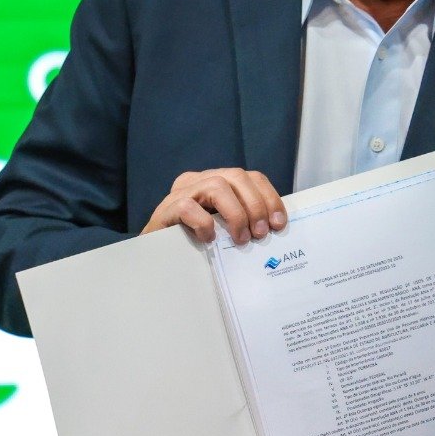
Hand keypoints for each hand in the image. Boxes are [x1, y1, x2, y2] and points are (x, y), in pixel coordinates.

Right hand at [142, 168, 285, 243]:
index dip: (269, 197)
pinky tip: (208, 240)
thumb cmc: (195, 244)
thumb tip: (275, 228)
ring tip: (240, 239)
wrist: (156, 259)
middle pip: (236, 176)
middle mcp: (198, 180)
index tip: (279, 223)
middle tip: (261, 234)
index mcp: (215, 181)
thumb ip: (243, 220)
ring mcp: (181, 192)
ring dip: (236, 214)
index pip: (249, 177)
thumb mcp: (224, 228)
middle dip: (255, 205)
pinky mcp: (166, 209)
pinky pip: (189, 208)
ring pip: (217, 187)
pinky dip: (204, 223)